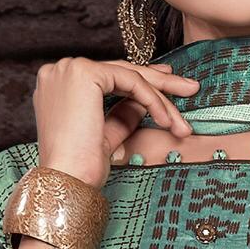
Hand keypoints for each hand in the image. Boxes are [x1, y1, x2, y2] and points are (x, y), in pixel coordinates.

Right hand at [33, 55, 200, 189]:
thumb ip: (122, 112)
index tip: (168, 87)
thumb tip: (144, 101)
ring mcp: (70, 68)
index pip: (109, 75)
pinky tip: (167, 121)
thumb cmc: (81, 167)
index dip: (142, 80)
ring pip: (130, 76)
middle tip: (191, 89)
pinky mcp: (84, 73)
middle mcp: (60, 70)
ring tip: (183, 120)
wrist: (68, 179)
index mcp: (59, 83)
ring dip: (162, 98)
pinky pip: (132, 82)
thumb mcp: (107, 133)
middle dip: (160, 83)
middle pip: (121, 72)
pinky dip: (153, 101)